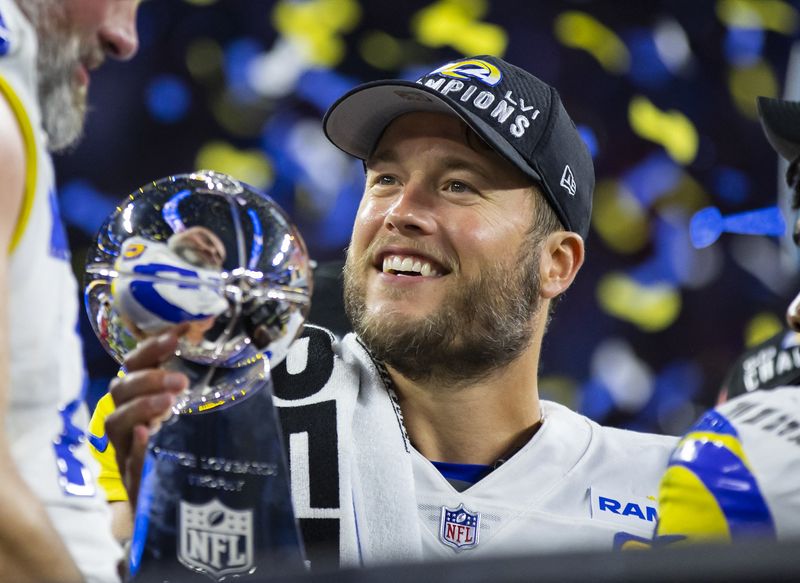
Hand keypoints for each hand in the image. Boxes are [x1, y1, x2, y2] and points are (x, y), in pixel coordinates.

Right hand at [105, 324, 189, 507]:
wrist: (171, 504)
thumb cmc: (182, 447)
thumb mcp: (191, 413)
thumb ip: (195, 388)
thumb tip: (226, 353)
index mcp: (138, 398)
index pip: (136, 365)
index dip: (153, 346)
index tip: (180, 331)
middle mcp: (125, 420)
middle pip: (121, 390)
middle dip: (148, 379)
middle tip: (180, 380)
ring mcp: (124, 449)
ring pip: (116, 421)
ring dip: (141, 406)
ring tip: (169, 403)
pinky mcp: (131, 477)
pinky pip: (127, 461)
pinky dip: (135, 446)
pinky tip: (146, 435)